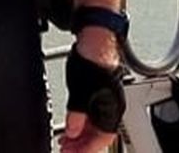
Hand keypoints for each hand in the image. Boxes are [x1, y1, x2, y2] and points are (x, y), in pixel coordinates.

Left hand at [60, 36, 123, 152]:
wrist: (95, 37)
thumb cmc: (93, 59)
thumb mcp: (80, 92)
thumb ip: (77, 115)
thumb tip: (72, 131)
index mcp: (112, 108)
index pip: (103, 139)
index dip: (87, 150)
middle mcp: (112, 106)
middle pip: (99, 135)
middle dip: (82, 145)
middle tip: (66, 150)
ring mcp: (107, 99)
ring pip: (96, 126)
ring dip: (81, 136)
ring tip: (66, 141)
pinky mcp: (99, 91)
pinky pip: (93, 115)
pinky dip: (82, 123)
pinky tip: (72, 125)